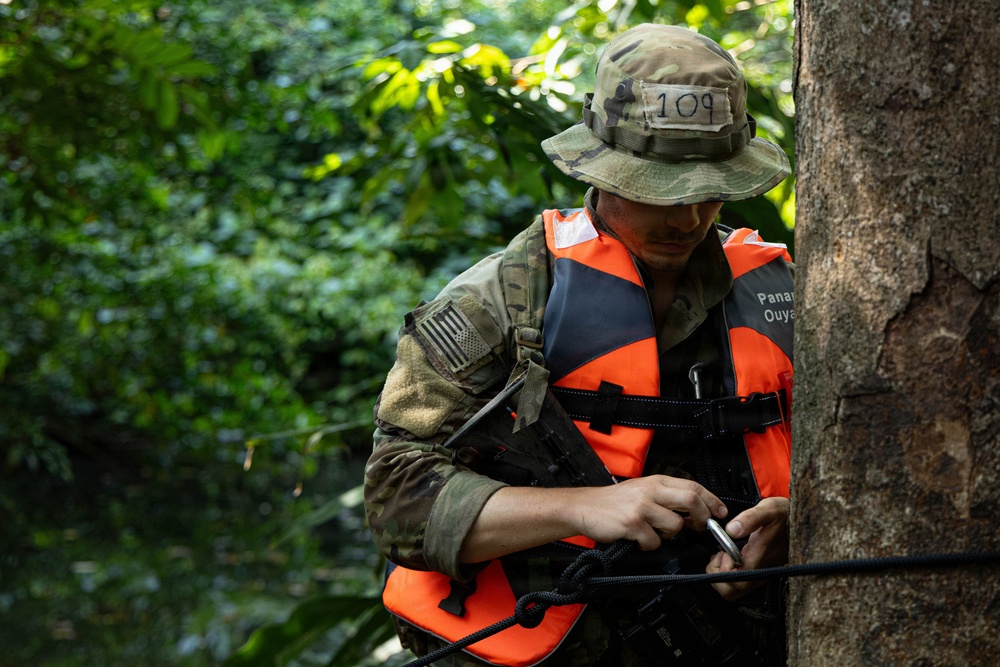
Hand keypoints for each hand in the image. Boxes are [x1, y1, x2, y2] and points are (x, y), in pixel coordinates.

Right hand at [459, 475, 725, 562]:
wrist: (583, 507)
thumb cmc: (614, 502)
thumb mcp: (642, 490)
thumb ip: (666, 495)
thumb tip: (695, 509)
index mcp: (656, 481)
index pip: (693, 486)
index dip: (711, 500)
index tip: (719, 512)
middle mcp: (650, 490)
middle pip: (691, 500)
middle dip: (701, 517)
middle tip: (698, 527)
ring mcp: (641, 507)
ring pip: (675, 525)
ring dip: (670, 535)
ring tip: (655, 533)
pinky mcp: (631, 524)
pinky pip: (654, 541)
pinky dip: (649, 545)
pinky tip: (638, 540)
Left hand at [705, 496, 788, 600]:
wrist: (802, 521)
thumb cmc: (784, 516)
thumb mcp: (768, 510)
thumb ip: (750, 519)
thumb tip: (731, 530)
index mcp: (760, 561)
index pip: (736, 584)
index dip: (723, 571)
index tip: (724, 553)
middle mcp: (761, 573)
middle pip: (731, 592)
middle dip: (718, 575)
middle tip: (722, 555)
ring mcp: (761, 575)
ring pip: (734, 590)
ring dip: (722, 573)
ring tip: (726, 553)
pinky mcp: (760, 572)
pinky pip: (739, 582)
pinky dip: (728, 571)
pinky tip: (731, 555)